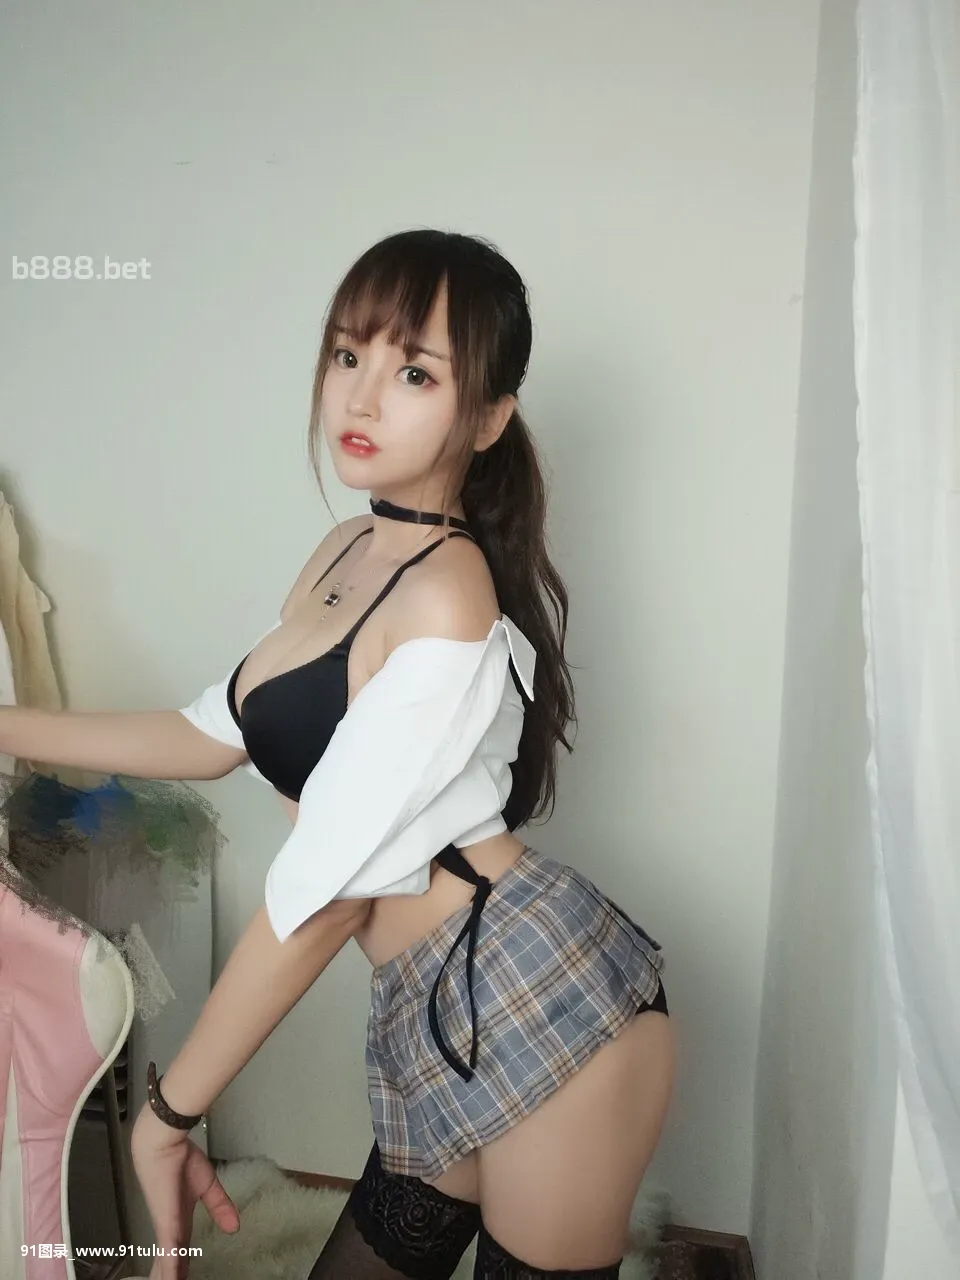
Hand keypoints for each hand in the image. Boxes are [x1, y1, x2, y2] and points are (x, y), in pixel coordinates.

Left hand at [130, 1105, 238, 1279]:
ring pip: (167, 1264)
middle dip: (171, 1276)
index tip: (183, 1278)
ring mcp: (168, 1229)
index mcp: (180, 1221)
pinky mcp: (167, 1224)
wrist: (164, 1145)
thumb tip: (235, 1226)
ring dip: (168, 1277)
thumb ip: (220, 1206)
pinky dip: (172, 1268)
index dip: (181, 1268)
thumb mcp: (208, 1185)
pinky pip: (170, 1252)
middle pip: (171, 1263)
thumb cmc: (181, 1161)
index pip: (181, 1252)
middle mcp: (171, 1229)